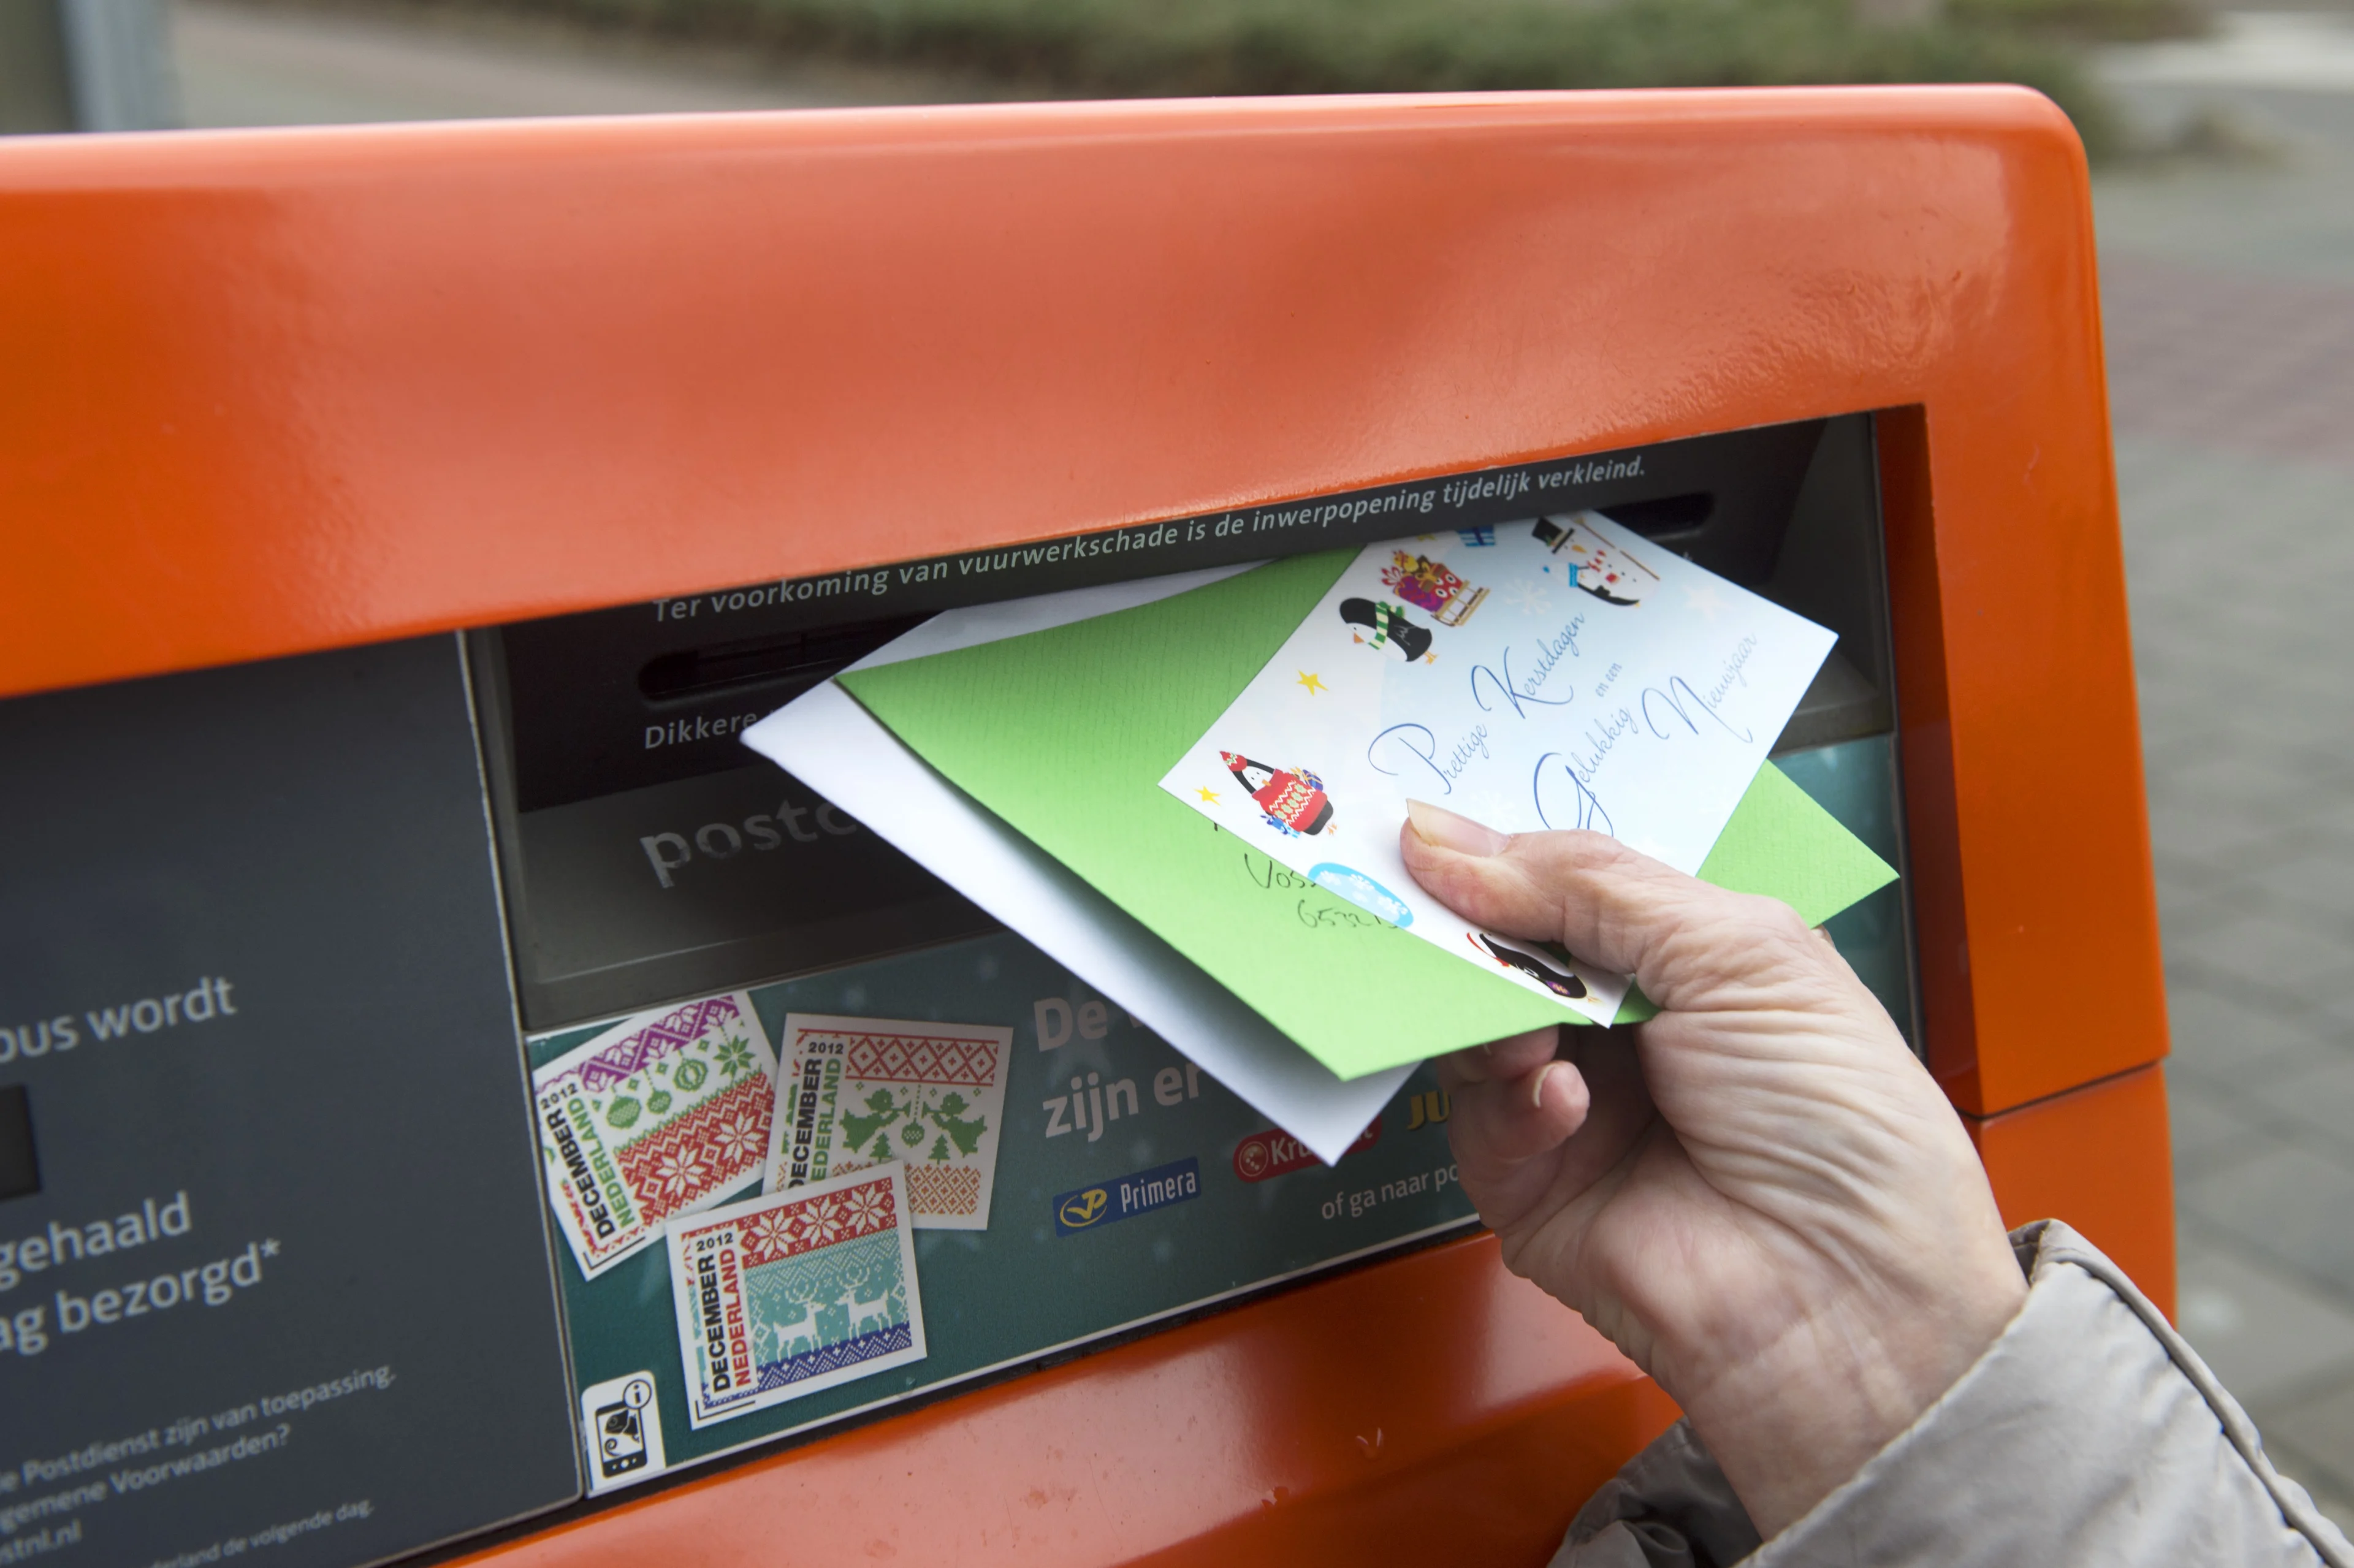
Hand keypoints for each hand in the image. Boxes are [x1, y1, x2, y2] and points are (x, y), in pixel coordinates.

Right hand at [1400, 801, 2025, 1538]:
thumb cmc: (1844, 1126)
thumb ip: (1589, 885)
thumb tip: (1450, 838)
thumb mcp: (1738, 954)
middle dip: (1472, 926)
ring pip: (1475, 1029)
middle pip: (1507, 951)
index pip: (1569, 884)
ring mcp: (1577, 1108)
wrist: (1848, 1301)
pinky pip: (1477, 1121)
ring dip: (1490, 1012)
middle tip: (1431, 902)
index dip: (1505, 855)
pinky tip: (1565, 1104)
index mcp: (1691, 959)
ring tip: (1530, 1026)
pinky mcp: (1533, 1189)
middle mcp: (1629, 1029)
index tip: (1433, 831)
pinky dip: (1511, 1101)